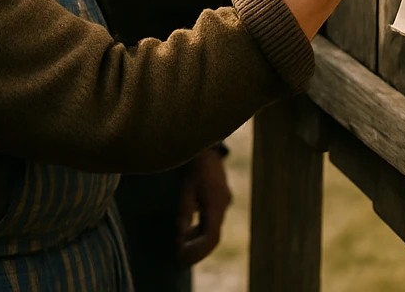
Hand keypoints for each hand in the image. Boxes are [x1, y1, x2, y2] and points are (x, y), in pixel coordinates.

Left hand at [176, 148, 231, 266]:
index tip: (183, 256)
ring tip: (182, 247)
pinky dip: (202, 229)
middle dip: (197, 250)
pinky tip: (189, 231)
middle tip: (181, 258)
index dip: (198, 250)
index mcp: (216, 204)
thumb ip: (185, 213)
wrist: (205, 145)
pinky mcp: (221, 198)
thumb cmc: (194, 166)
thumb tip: (182, 236)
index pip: (212, 237)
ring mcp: (224, 201)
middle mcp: (223, 205)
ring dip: (199, 240)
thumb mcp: (186, 189)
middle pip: (213, 236)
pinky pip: (213, 219)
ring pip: (214, 229)